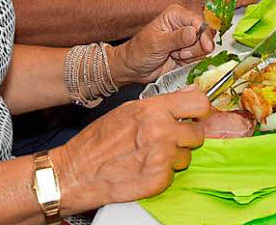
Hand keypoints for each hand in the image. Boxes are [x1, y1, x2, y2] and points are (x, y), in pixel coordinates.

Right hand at [51, 86, 209, 212]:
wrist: (76, 172)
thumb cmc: (98, 141)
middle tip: (169, 139)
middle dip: (186, 137)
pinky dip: (162, 174)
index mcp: (154, 110)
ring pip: (186, 156)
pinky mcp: (158, 181)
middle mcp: (161, 132)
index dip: (200, 110)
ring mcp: (161, 158)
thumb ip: (162, 103)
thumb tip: (188, 94)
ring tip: (150, 155)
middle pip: (197, 134)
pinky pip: (173, 175)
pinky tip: (144, 169)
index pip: (199, 103)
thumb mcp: (129, 110)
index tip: (197, 115)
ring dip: (174, 157)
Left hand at [111, 4, 215, 85]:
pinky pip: (199, 58)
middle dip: (196, 47)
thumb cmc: (138, 52)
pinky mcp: (188, 53)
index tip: (205, 46)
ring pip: (203, 47)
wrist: (132, 68)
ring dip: (191, 56)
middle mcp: (184, 25)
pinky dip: (190, 62)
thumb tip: (193, 32)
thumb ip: (176, 38)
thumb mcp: (156, 43)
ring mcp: (187, 40)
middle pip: (205, 34)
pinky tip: (177, 61)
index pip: (198, 21)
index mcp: (176, 15)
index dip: (204, 34)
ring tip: (175, 56)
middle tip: (180, 53)